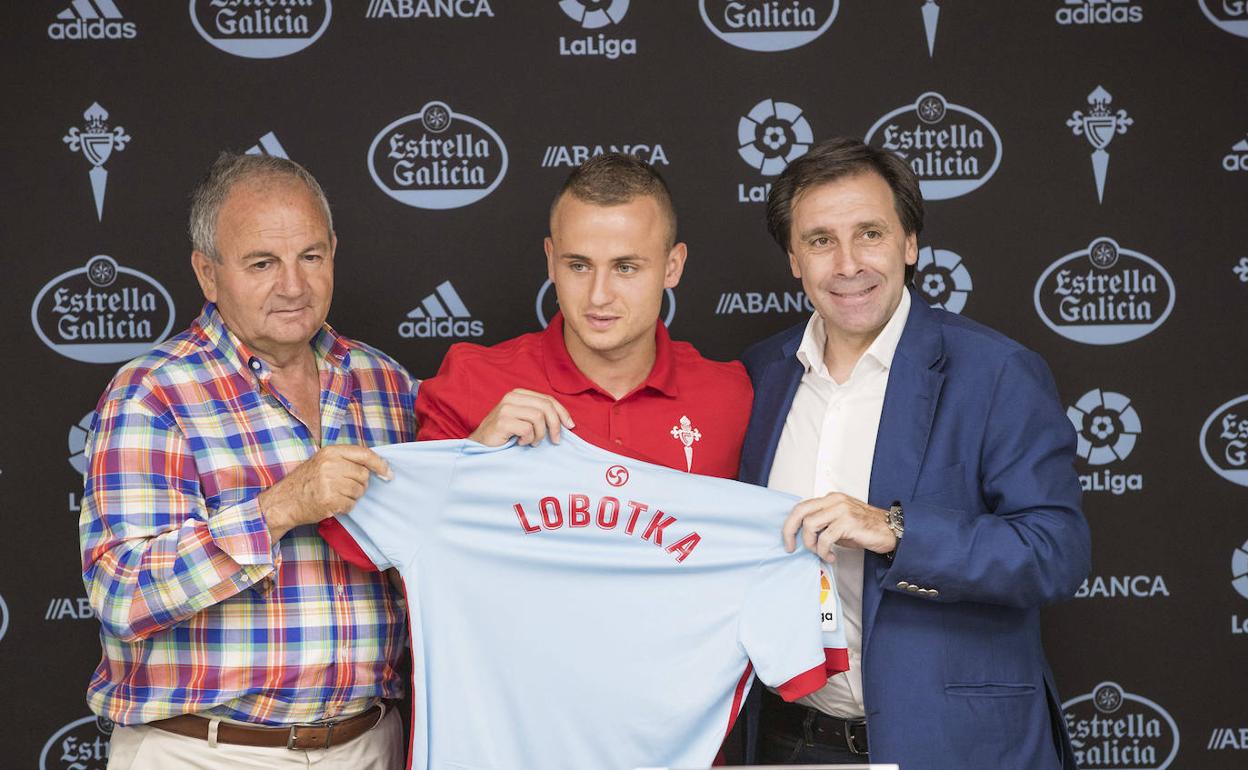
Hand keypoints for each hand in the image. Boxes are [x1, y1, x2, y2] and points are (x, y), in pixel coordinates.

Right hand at [258, 445, 391, 539]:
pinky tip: (333, 504)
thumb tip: (376, 466)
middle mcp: (330, 464)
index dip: (380, 464)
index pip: (365, 454)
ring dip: (352, 496)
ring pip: (359, 491)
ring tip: (336, 495)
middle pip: (364, 475)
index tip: (388, 473)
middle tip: (345, 488)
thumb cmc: (306, 481)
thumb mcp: (323, 461)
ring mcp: (329, 482)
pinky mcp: (329, 500)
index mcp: (331, 451)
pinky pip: (351, 504)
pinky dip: (345, 507)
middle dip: (360, 484)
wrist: (284, 501)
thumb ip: (346, 460)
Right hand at [469, 389, 573, 446]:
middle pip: (546, 407)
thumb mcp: (523, 419)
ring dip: (539, 435)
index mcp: (519, 393)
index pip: (548, 399)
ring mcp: (506, 408)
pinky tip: (519, 442)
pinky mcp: (502, 421)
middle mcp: (512, 397)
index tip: (570, 426)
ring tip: (532, 442)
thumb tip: (567, 422)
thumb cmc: (505, 433)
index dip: (563, 413)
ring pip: (538, 418)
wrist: (480, 443)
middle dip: (555, 425)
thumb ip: (539, 414)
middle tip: (555, 440)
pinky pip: (527, 429)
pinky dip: (528, 439)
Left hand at [782, 492, 895, 560]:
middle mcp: (834, 501)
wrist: (892, 531)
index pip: (801, 507)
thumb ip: (823, 524)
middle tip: (791, 547)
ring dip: (811, 544)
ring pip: (810, 525)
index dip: (790, 524)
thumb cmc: (866, 529)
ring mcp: (841, 510)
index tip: (788, 540)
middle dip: (790, 531)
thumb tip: (803, 537)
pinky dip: (824, 551)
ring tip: (821, 553)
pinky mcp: (848, 522)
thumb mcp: (840, 523)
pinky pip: (825, 538)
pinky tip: (831, 556)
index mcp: (830, 499)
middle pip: (800, 512)